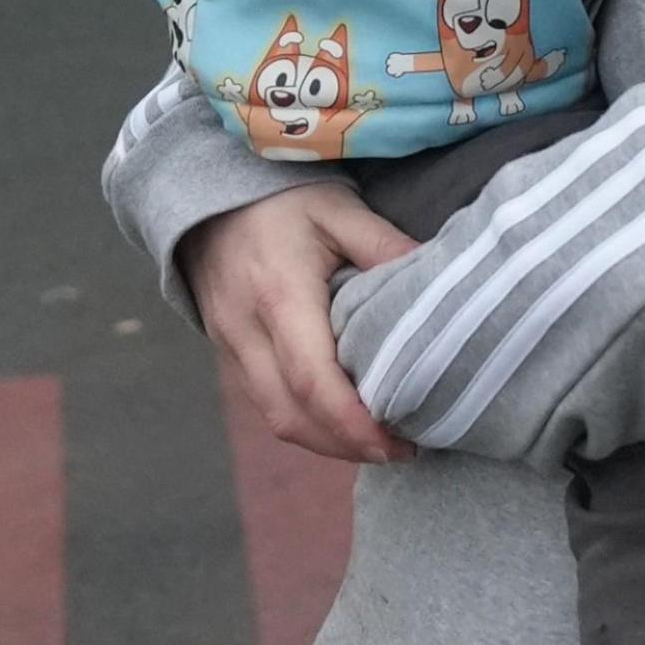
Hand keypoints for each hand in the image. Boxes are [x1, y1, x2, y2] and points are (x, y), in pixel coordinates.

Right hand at [176, 181, 421, 463]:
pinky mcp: (228, 353)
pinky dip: (305, 423)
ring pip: (275, 417)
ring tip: (381, 445)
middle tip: (402, 452)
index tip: (396, 442)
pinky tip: (343, 423)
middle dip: (346, 446)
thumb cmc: (281, 197)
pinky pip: (265, 402)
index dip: (352, 422)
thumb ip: (384, 247)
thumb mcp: (339, 209)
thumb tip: (438, 285)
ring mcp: (230, 347)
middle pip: (291, 414)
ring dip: (326, 443)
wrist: (206, 192)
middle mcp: (246, 332)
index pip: (312, 379)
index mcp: (279, 296)